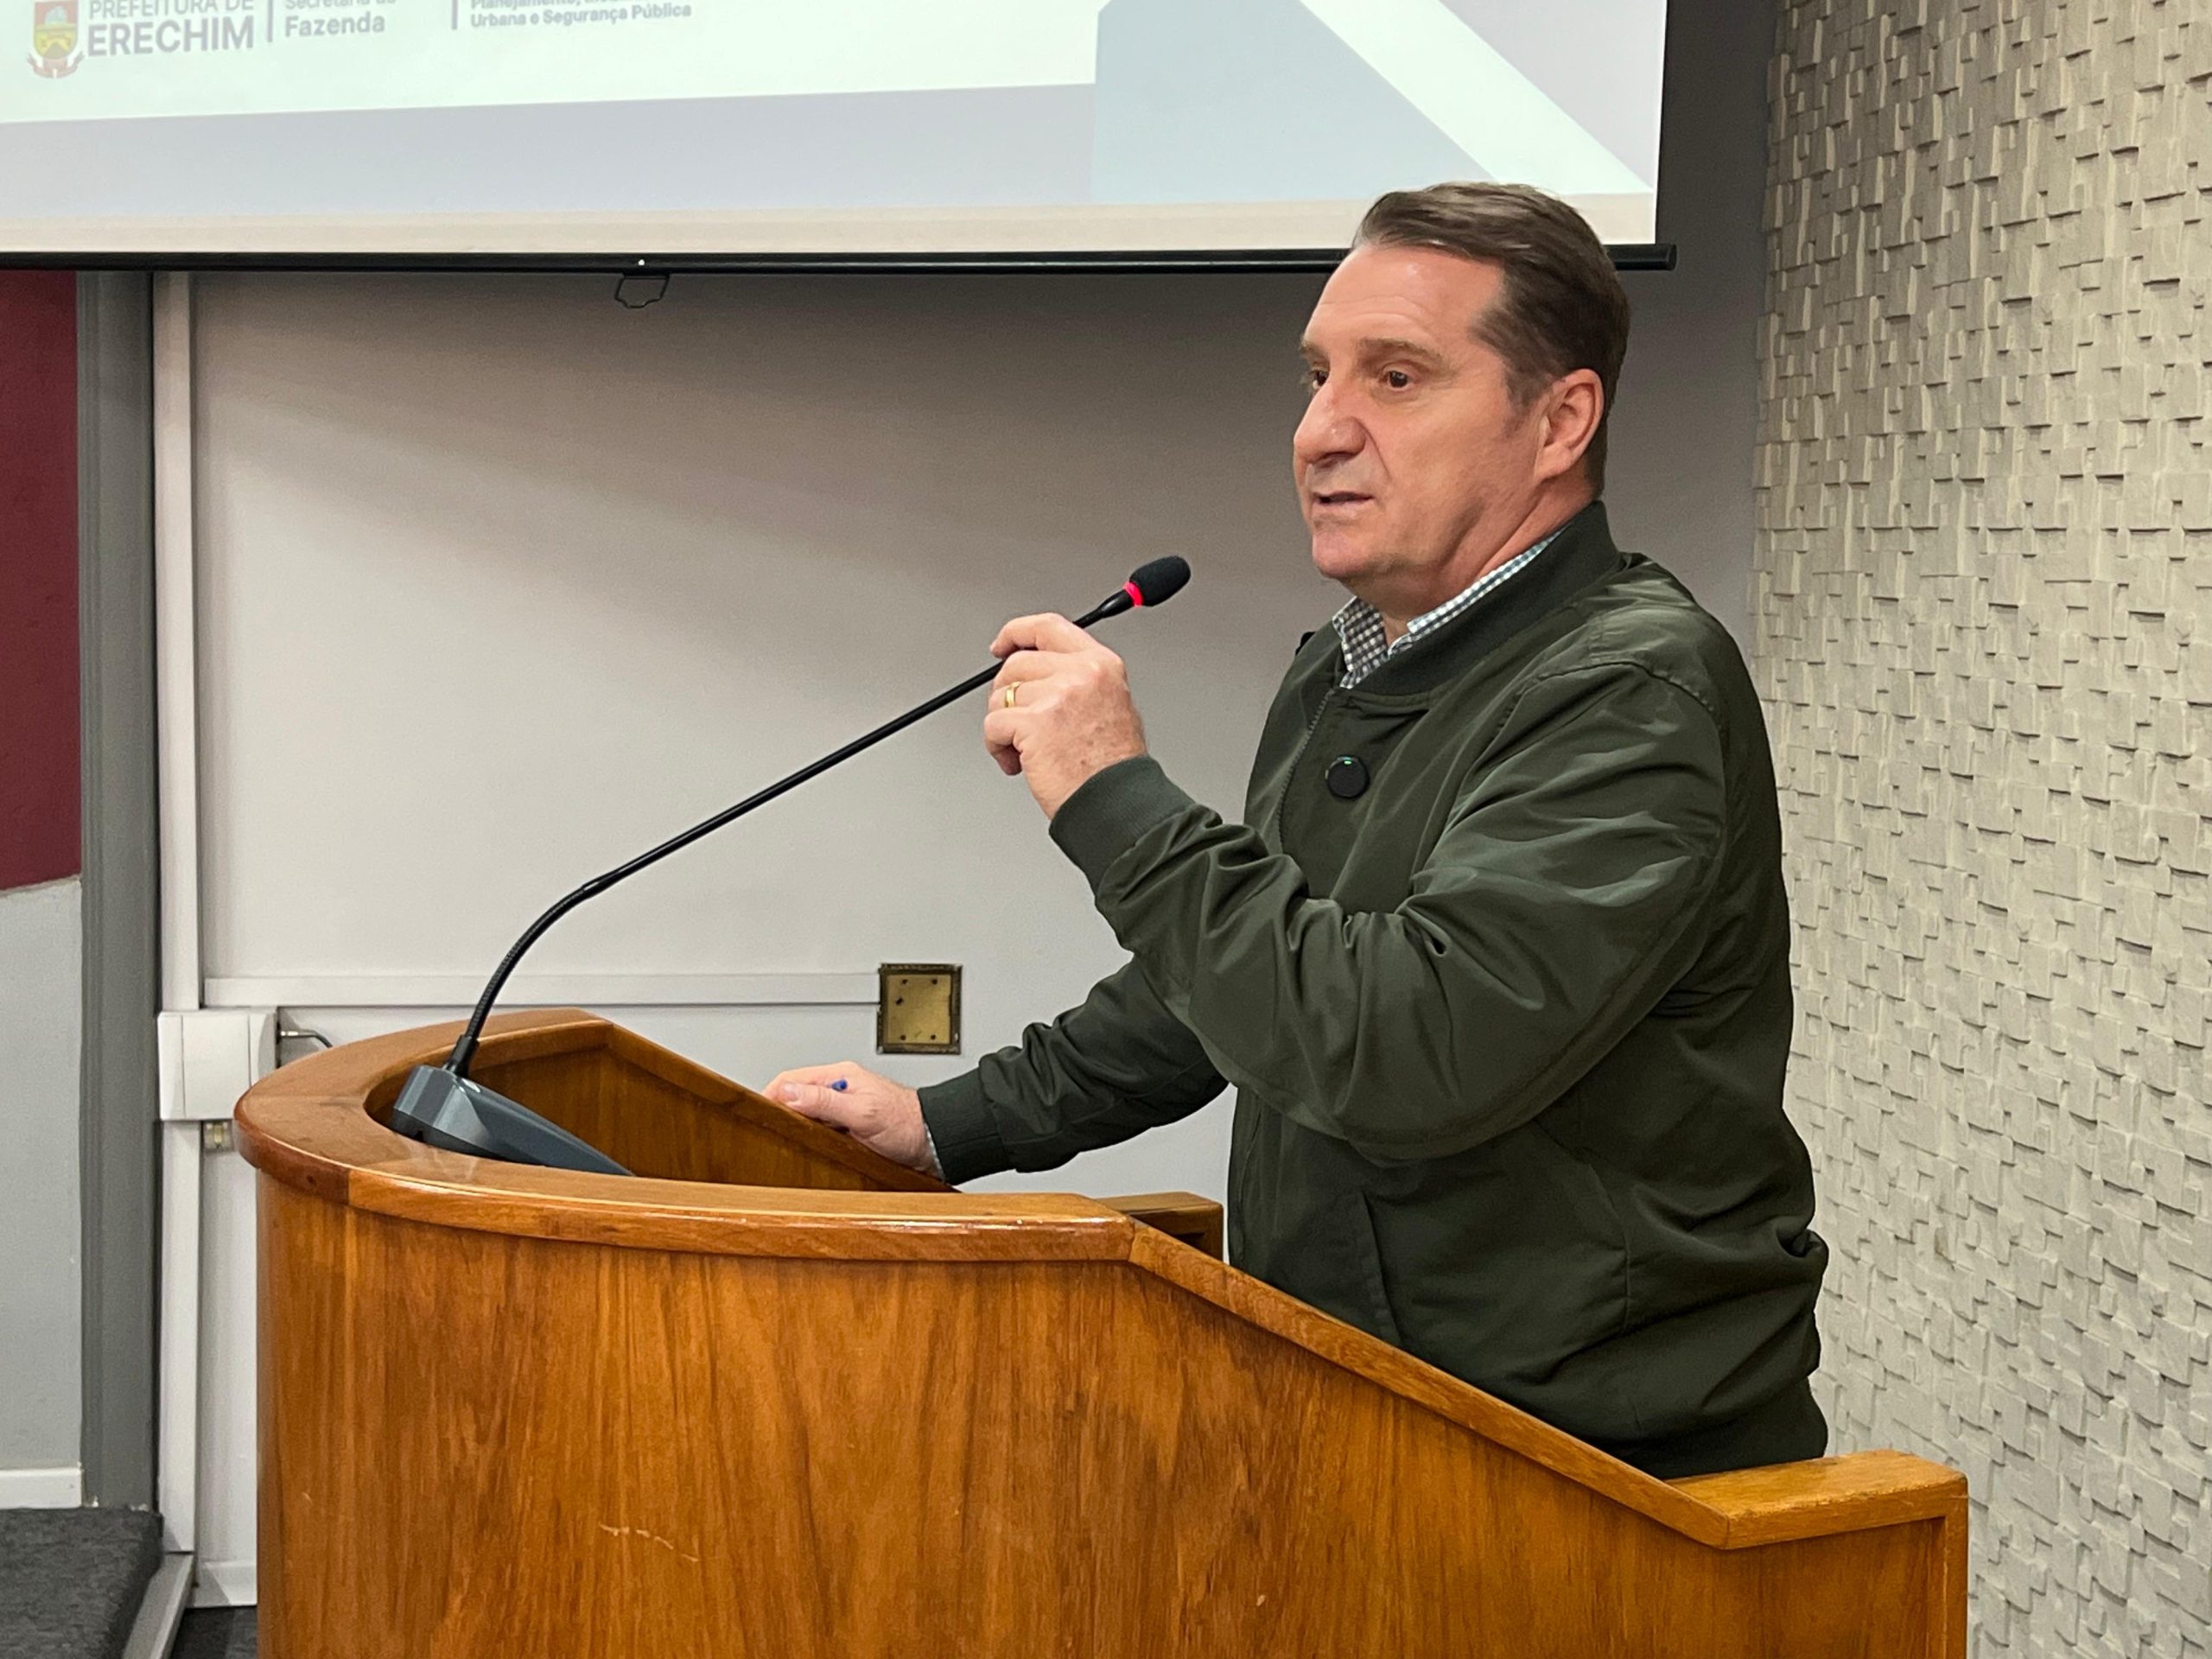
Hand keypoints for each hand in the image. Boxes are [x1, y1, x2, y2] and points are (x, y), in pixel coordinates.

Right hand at [762, 1061, 938, 1175]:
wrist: (934, 1142)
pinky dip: (810, 1137)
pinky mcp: (849, 1127)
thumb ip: (825, 1102)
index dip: (771, 1096)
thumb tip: (789, 1093)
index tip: (757, 1114)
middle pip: (796, 1096)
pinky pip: (820, 1128)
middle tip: (767, 1131)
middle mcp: (840, 1090)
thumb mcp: (862, 1113)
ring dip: (796, 1126)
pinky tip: (808, 1147)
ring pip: (806, 1114)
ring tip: (784, 1140)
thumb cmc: (908, 1123)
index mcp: (840, 1077)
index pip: (792, 1080)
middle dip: (780, 1112)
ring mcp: (844, 1109)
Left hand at [982, 612, 1147, 817]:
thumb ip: (1079, 680)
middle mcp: (1081, 674)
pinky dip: (997, 747)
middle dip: (1006, 695)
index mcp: (1100, 665)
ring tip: (1024, 751)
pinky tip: (1018, 762)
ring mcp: (1058, 696)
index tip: (1001, 645)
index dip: (1016, 633)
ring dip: (1003, 727)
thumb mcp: (1111, 704)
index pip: (1048, 628)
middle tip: (1016, 722)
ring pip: (1001, 697)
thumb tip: (1037, 675)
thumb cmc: (1112, 767)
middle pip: (1017, 664)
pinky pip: (993, 725)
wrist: (1116, 802)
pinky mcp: (1035, 722)